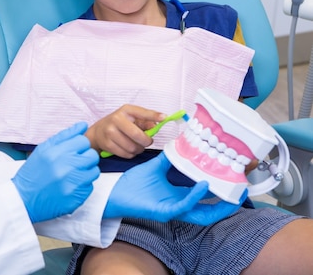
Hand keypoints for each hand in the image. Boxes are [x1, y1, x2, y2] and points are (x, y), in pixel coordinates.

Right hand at [12, 122, 99, 222]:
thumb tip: (83, 125)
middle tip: (74, 163)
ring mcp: (72, 184)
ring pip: (94, 171)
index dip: (79, 145)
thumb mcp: (44, 149)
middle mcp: (66, 167)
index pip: (83, 141)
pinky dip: (82, 185)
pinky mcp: (77, 197)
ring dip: (86, 171)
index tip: (73, 151)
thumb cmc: (33, 172)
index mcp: (56, 152)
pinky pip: (90, 186)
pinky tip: (70, 186)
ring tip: (72, 175)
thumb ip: (65, 135)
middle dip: (85, 157)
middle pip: (92, 155)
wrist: (24, 199)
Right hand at [86, 105, 164, 157]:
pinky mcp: (107, 144)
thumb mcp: (131, 117)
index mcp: (125, 110)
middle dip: (146, 141)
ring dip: (138, 149)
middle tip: (147, 141)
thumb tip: (155, 125)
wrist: (98, 132)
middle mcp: (116, 119)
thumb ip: (145, 121)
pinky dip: (131, 154)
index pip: (141, 112)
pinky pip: (126, 154)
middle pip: (136, 135)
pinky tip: (128, 149)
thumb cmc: (118, 124)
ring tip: (136, 145)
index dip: (153, 115)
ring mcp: (110, 132)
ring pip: (132, 147)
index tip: (164, 117)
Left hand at [103, 152, 244, 224]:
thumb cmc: (133, 182)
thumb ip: (170, 156)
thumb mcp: (156, 166)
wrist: (114, 191)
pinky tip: (203, 185)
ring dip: (217, 204)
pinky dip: (195, 196)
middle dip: (226, 205)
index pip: (204, 199)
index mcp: (178, 196)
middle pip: (208, 212)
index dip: (220, 193)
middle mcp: (178, 205)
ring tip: (231, 192)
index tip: (234, 182)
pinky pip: (183, 206)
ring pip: (200, 213)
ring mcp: (172, 210)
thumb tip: (182, 142)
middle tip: (241, 194)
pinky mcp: (164, 211)